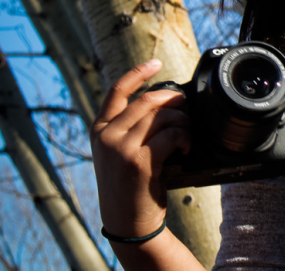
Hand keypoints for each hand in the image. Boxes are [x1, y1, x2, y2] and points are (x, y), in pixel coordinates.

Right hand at [90, 59, 189, 239]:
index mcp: (98, 129)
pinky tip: (185, 147)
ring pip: (163, 117)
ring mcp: (120, 148)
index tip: (157, 62)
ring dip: (183, 123)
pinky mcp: (138, 162)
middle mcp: (106, 136)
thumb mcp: (118, 152)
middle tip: (186, 109)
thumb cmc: (130, 184)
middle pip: (148, 101)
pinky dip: (185, 138)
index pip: (117, 90)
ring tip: (186, 136)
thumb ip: (129, 127)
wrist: (128, 222)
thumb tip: (163, 101)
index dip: (138, 72)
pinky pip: (171, 136)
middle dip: (175, 101)